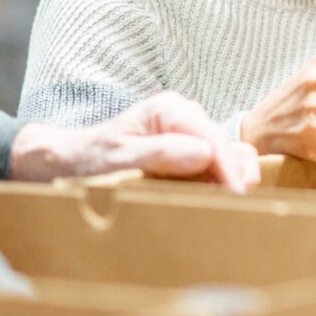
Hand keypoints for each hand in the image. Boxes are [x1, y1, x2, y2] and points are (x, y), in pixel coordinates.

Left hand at [10, 91, 259, 191]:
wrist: (71, 161)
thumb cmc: (90, 159)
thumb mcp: (119, 158)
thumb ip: (159, 154)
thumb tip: (204, 154)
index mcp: (170, 110)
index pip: (212, 139)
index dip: (229, 168)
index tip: (237, 195)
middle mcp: (185, 116)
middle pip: (226, 144)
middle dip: (238, 174)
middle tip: (244, 206)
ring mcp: (190, 133)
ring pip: (229, 153)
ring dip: (235, 178)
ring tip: (238, 206)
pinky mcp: (191, 150)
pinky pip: (219, 163)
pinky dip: (225, 180)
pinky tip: (223, 199)